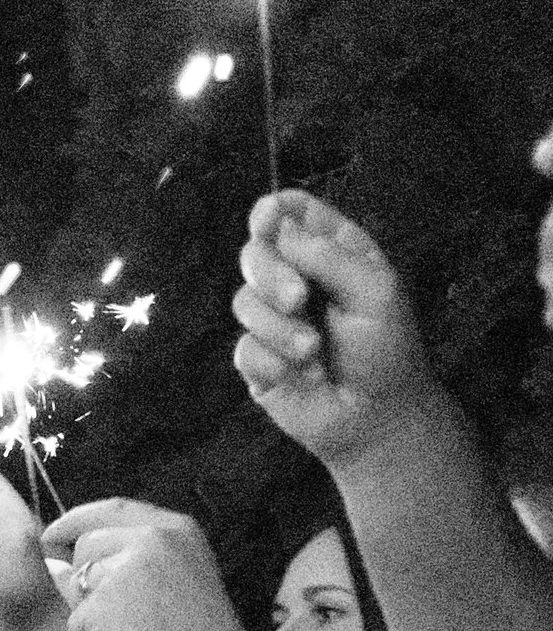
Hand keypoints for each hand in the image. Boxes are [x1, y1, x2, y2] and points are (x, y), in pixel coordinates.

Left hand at [42, 500, 249, 630]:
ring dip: (91, 616)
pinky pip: (77, 622)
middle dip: (84, 580)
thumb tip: (56, 561)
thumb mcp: (176, 580)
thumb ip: (124, 561)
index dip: (78, 520)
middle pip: (87, 545)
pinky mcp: (103, 603)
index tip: (54, 534)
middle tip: (108, 617)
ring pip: (77, 583)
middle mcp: (151, 537)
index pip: (113, 509)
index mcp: (175, 527)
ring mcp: (125, 568)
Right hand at [231, 192, 436, 468]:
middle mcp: (297, 279)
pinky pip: (243, 349)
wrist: (376, 419)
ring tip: (313, 351)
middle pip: (255, 251)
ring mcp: (274, 321)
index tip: (268, 220)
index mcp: (330, 251)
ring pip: (243, 302)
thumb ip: (327, 255)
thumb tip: (276, 224)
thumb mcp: (374, 290)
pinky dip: (271, 362)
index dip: (273, 211)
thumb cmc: (386, 350)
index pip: (290, 213)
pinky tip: (301, 376)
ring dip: (278, 328)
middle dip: (270, 273)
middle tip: (299, 299)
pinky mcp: (258, 361)